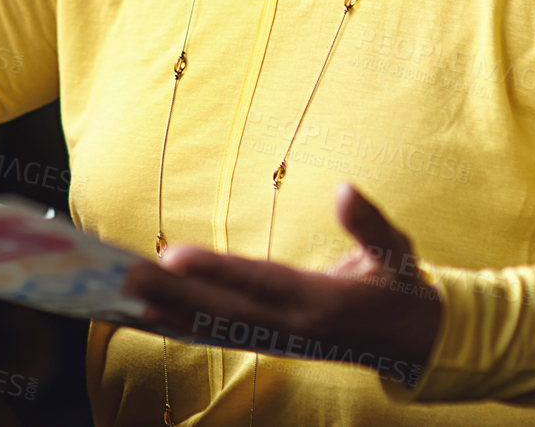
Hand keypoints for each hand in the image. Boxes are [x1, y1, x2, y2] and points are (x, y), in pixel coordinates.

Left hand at [123, 183, 441, 384]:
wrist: (413, 344)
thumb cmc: (401, 287)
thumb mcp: (397, 253)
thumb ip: (370, 224)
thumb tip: (346, 189)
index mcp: (319, 300)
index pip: (257, 281)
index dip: (215, 270)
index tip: (172, 256)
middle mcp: (291, 324)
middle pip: (222, 309)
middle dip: (172, 295)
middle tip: (124, 277)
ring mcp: (277, 339)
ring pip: (213, 326)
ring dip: (166, 311)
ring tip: (121, 295)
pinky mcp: (269, 343)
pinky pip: (219, 336)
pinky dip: (181, 327)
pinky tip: (146, 316)